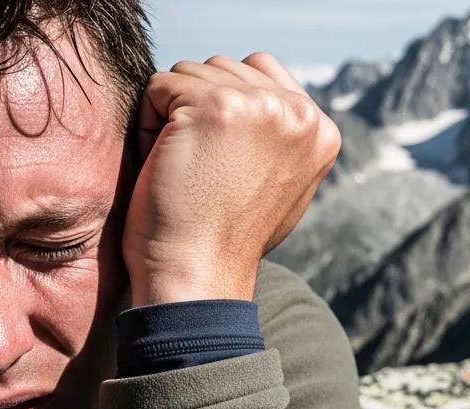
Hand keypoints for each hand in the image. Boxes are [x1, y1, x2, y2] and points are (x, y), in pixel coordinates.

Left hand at [122, 52, 340, 305]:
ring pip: (190, 74)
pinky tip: (169, 170)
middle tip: (205, 177)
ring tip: (188, 174)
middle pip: (223, 69)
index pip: (258, 73)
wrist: (199, 278)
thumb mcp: (277, 184)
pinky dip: (150, 128)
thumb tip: (263, 100)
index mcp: (320, 130)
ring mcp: (261, 106)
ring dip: (173, 119)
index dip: (226, 115)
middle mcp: (300, 113)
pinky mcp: (216, 107)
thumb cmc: (224, 241)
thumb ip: (277, 136)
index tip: (225, 171)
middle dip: (199, 114)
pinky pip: (159, 87)